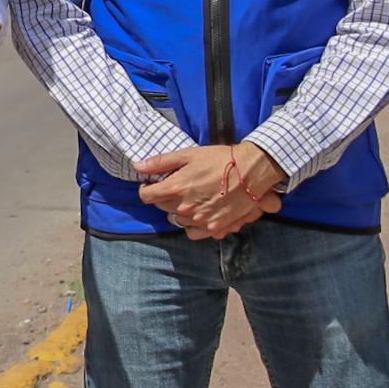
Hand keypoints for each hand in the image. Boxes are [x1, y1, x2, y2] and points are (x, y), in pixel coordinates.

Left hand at [136, 143, 284, 239]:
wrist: (251, 171)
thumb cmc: (219, 159)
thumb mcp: (188, 154)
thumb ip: (160, 162)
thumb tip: (137, 166)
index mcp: (175, 188)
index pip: (146, 196)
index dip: (147, 189)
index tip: (153, 184)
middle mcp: (185, 208)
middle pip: (162, 207)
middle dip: (164, 197)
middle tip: (176, 187)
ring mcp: (199, 220)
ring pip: (177, 220)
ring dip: (178, 211)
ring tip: (190, 198)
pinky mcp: (214, 227)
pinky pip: (193, 233)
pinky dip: (193, 225)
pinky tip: (199, 213)